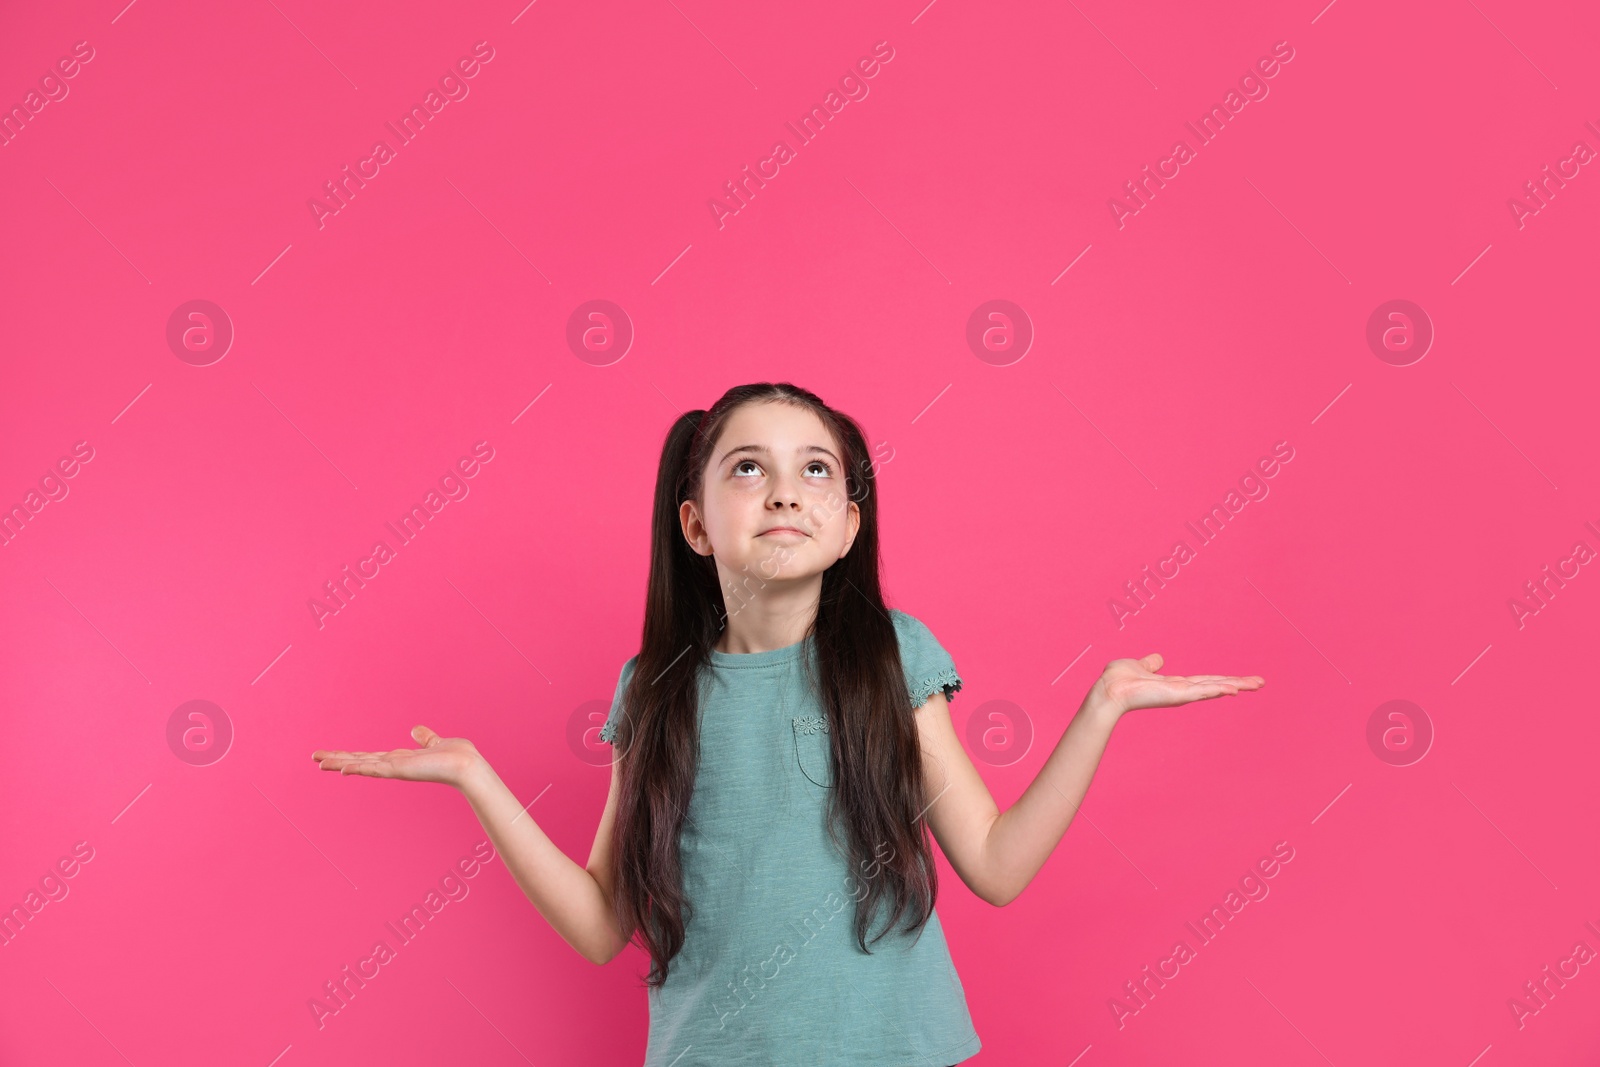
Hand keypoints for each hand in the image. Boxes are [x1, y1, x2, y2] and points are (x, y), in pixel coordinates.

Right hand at [311, 725, 484, 789]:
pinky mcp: (400, 770)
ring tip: (319, 763)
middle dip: (337, 759)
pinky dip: (358, 768)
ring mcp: (395, 768)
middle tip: (315, 758)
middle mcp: (394, 764)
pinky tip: (342, 769)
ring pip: (361, 765)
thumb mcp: (435, 743)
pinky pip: (374, 769)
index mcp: (400, 759)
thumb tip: (415, 729)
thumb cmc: (457, 756)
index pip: (369, 756)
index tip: (332, 755)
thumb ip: (425, 738)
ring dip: (340, 763)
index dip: (350, 755)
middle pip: (359, 760)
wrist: (467, 766)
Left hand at [1093, 653, 1263, 717]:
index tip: (1242, 680)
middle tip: (1261, 683)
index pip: (1205, 680)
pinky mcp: (1176, 695)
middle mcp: (1181, 690)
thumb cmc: (1118, 680)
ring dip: (1236, 685)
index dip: (1223, 679)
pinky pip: (1202, 691)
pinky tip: (1235, 690)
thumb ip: (1151, 663)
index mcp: (1174, 684)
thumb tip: (1158, 658)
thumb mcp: (1139, 666)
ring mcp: (1180, 694)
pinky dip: (1218, 690)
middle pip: (1216, 684)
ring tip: (1256, 684)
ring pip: (1214, 688)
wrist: (1109, 689)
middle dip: (1239, 683)